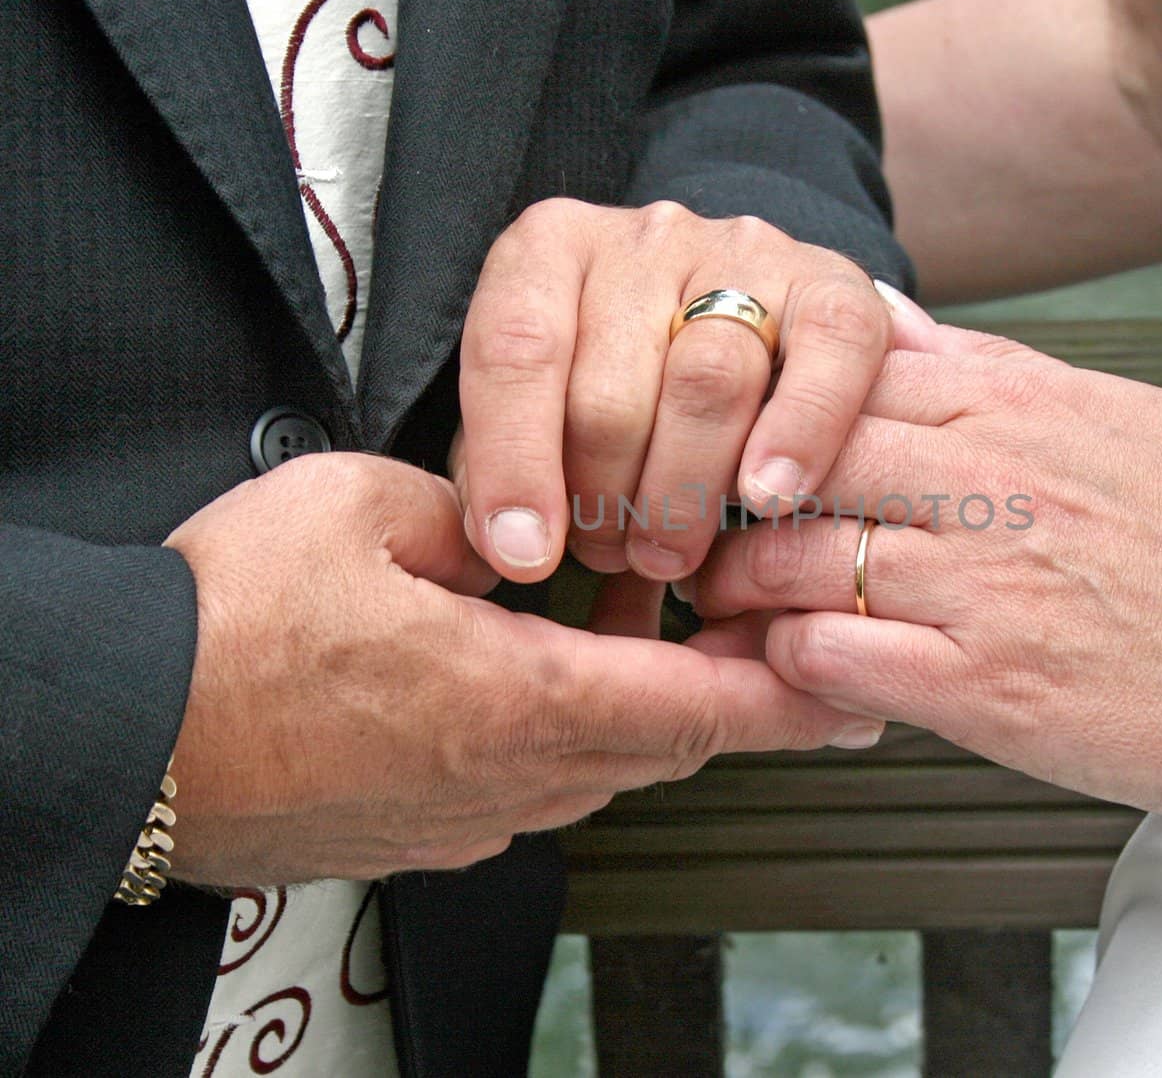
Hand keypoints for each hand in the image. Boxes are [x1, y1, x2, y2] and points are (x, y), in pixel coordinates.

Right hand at [162, 452, 880, 886]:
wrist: (129, 744)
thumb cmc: (226, 633)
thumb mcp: (360, 510)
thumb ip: (475, 509)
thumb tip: (517, 528)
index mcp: (518, 703)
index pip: (699, 707)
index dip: (786, 695)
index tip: (851, 687)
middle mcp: (512, 780)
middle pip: (669, 746)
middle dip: (734, 694)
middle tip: (778, 638)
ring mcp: (470, 817)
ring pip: (606, 766)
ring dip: (649, 702)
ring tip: (655, 622)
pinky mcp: (427, 831)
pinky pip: (539, 783)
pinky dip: (578, 727)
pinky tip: (550, 663)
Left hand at [451, 198, 893, 586]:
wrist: (749, 323)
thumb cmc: (621, 391)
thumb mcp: (544, 410)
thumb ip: (512, 465)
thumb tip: (508, 551)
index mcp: (552, 249)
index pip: (516, 348)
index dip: (515, 461)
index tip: (524, 555)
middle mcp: (645, 237)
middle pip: (612, 388)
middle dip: (603, 502)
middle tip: (607, 557)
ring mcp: (745, 253)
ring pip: (709, 383)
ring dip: (683, 495)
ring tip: (670, 555)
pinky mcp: (833, 283)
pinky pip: (829, 355)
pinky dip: (799, 434)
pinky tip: (771, 498)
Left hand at [681, 299, 1161, 819]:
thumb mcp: (1121, 414)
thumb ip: (993, 372)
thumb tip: (891, 324)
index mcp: (1020, 407)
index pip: (836, 379)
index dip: (759, 411)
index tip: (726, 444)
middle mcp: (992, 484)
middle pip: (794, 462)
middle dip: (721, 497)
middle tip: (688, 527)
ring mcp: (986, 586)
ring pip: (796, 562)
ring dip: (738, 588)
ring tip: (718, 606)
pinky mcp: (990, 689)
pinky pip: (838, 660)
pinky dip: (791, 665)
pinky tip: (792, 669)